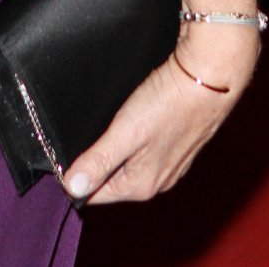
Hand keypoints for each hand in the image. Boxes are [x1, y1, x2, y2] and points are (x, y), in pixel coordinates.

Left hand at [63, 29, 257, 205]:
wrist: (211, 76)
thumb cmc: (169, 103)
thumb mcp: (125, 132)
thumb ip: (98, 160)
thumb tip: (71, 187)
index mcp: (141, 185)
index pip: (95, 192)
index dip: (73, 175)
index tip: (57, 154)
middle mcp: (156, 179)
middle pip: (110, 177)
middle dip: (90, 159)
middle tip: (73, 131)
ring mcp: (169, 160)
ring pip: (126, 159)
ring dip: (109, 144)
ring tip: (96, 120)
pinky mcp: (176, 139)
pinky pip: (141, 145)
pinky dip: (128, 133)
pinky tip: (124, 114)